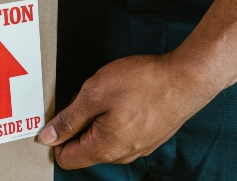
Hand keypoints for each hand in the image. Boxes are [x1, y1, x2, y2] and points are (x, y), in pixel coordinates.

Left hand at [38, 53, 220, 168]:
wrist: (188, 78)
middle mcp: (122, 155)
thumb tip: (47, 137)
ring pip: (104, 139)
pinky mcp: (151, 136)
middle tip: (86, 96)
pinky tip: (125, 97)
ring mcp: (139, 147)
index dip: (56, 138)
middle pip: (85, 149)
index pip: (66, 159)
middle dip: (79, 124)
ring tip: (108, 93)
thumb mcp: (94, 94)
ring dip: (98, 119)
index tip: (60, 115)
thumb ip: (69, 119)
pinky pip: (123, 132)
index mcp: (104, 149)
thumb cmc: (144, 83)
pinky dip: (116, 117)